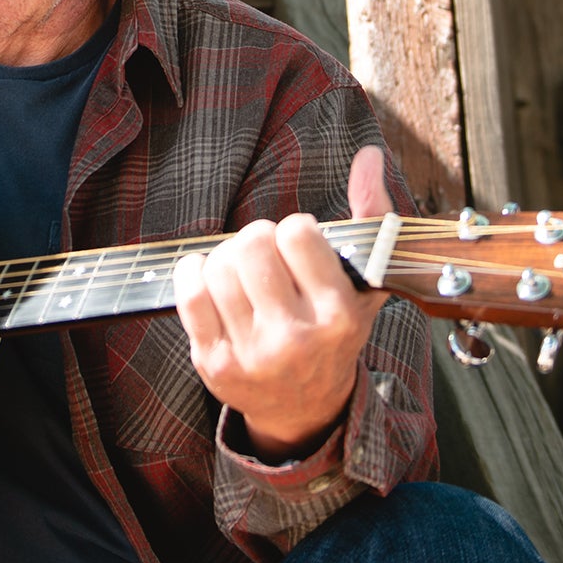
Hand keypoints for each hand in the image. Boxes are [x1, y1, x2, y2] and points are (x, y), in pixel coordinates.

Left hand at [173, 145, 393, 460]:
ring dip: (225, 256)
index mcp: (338, 316)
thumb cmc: (333, 333)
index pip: (298, 233)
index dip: (295, 230)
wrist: (304, 408)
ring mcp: (251, 354)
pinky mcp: (214, 363)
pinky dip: (193, 271)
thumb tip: (368, 154)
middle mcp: (296, 338)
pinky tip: (208, 277)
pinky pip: (189, 293)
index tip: (299, 247)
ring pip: (218, 265)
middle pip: (252, 244)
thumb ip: (373, 215)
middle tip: (265, 256)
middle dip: (256, 238)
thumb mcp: (364, 283)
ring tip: (241, 271)